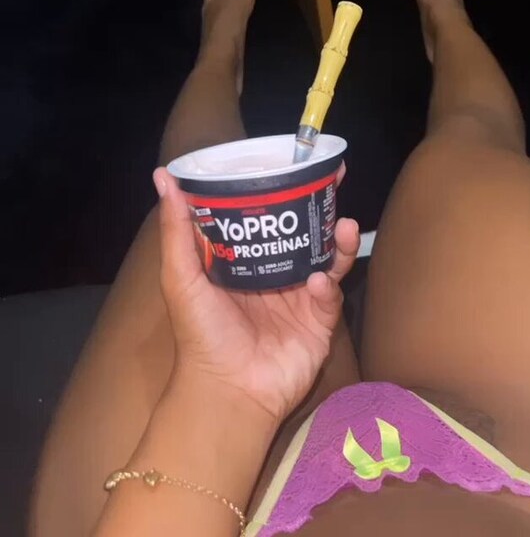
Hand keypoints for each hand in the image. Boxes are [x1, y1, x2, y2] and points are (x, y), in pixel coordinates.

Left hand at [153, 168, 358, 427]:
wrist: (228, 393)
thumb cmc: (200, 333)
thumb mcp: (181, 276)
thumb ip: (177, 228)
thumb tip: (163, 175)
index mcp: (244, 260)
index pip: (266, 215)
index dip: (280, 188)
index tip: (296, 161)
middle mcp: (274, 273)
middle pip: (302, 230)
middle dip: (319, 206)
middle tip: (335, 177)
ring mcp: (299, 297)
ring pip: (324, 258)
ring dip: (335, 239)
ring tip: (342, 222)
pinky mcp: (318, 323)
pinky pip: (328, 295)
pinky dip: (326, 283)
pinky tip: (317, 280)